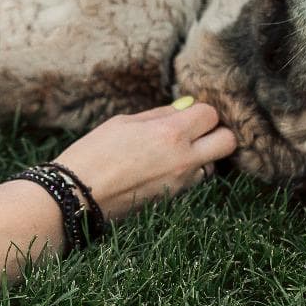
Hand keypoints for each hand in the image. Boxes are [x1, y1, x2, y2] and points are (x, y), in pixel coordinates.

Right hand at [56, 98, 236, 220]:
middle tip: (195, 128)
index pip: (211, 114)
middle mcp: (184, 159)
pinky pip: (195, 178)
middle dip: (216, 131)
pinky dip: (188, 169)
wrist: (77, 196)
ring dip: (203, 153)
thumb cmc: (94, 153)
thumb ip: (159, 115)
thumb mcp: (124, 123)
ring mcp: (182, 182)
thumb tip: (185, 107)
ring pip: (213, 162)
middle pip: (228, 141)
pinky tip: (164, 165)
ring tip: (174, 149)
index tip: (185, 111)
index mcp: (170, 134)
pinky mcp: (174, 198)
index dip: (200, 110)